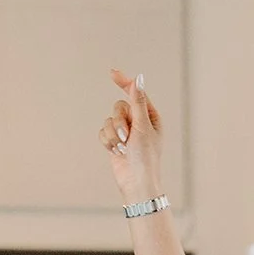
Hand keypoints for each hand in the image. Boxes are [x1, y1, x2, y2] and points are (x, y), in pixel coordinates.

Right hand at [99, 68, 165, 206]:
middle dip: (119, 122)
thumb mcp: (143, 126)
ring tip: (123, 149)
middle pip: (118, 107)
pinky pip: (103, 132)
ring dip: (114, 136)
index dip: (124, 82)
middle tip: (126, 137)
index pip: (136, 93)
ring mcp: (125, 131)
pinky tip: (116, 153)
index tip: (112, 72)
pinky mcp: (114, 141)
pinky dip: (108, 142)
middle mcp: (137, 121)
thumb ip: (138, 102)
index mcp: (150, 116)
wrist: (136, 182)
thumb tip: (138, 79)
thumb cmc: (145, 157)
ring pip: (109, 120)